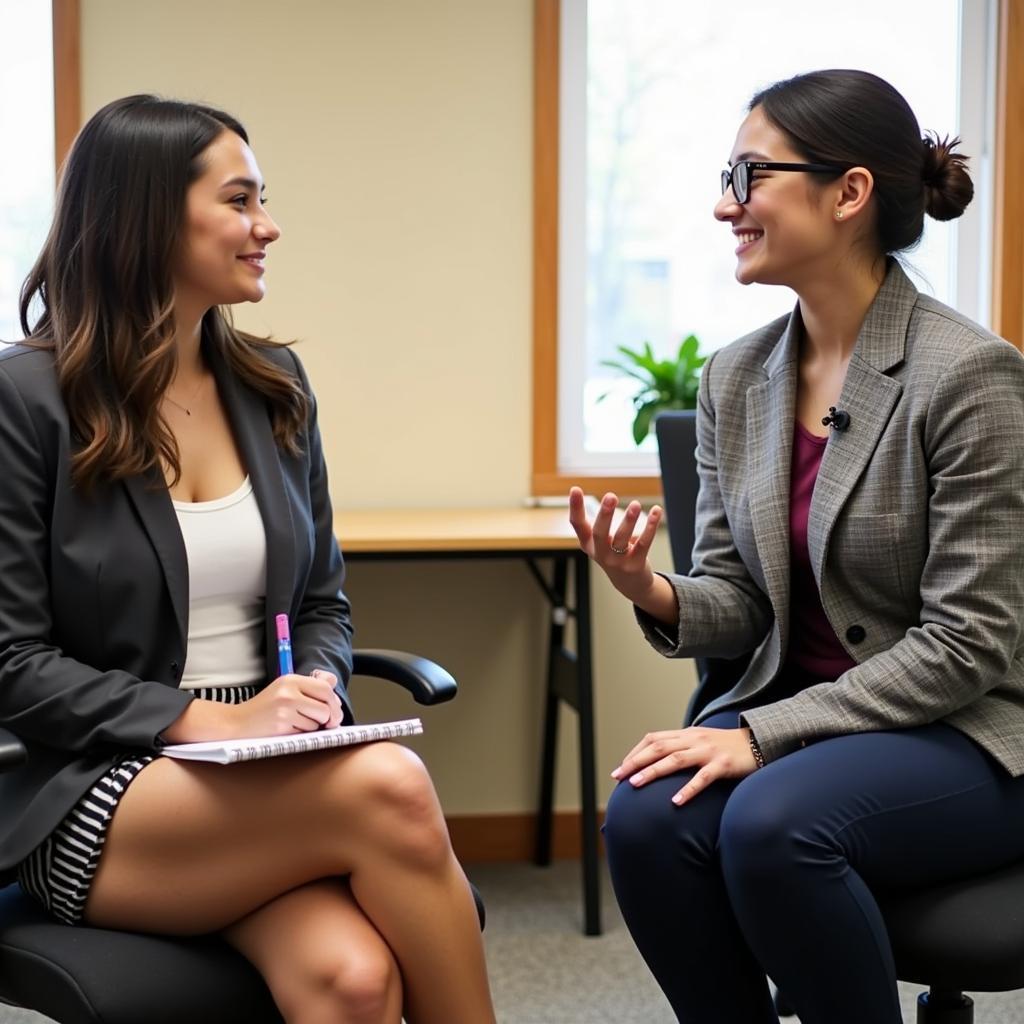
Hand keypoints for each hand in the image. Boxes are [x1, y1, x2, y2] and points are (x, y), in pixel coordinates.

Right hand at [230, 671, 343, 737]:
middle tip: (328, 723)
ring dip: (313, 726)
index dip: (334, 701)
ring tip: (296, 723)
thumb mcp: (286, 688)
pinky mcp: (281, 727)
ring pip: (317, 722)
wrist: (237, 722)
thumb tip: (333, 683)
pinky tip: (288, 729)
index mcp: (291, 680)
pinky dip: (301, 733)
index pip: (326, 687)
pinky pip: (305, 732)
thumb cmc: (265, 707)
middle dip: (331, 717)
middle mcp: (288, 692)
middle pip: (326, 706)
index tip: (334, 709)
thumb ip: (310, 685)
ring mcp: (285, 710)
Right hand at [568, 487, 662, 603]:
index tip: (575, 489)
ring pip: (622, 538)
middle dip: (605, 514)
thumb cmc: (613, 553)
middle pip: (599, 532)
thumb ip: (596, 520)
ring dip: (629, 520)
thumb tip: (581, 491)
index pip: (578, 524)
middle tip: (610, 496)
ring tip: (635, 504)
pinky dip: (650, 526)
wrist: (630, 584)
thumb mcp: (599, 540)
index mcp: (588, 543)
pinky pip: (644, 543)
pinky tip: (656, 510)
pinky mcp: (636, 564)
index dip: (575, 507)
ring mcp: (618, 561)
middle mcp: (600, 553)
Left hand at [610, 727, 758, 805]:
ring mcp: (708, 751)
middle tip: (618, 776)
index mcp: (686, 734)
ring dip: (653, 771)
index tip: (621, 768)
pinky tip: (676, 802)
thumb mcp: (700, 743)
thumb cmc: (726, 748)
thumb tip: (657, 763)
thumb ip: (682, 749)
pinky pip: (702, 778)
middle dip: (636, 762)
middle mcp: (693, 739)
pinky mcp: (723, 764)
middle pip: (658, 747)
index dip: (635, 752)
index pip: (653, 739)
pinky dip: (688, 789)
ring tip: (636, 784)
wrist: (759, 743)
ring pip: (675, 759)